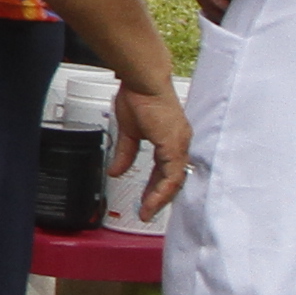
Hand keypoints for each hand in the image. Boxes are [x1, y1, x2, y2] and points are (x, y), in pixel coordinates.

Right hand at [113, 78, 192, 211]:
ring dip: (160, 198)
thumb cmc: (138, 96)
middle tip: (147, 212)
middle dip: (159, 198)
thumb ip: (125, 154)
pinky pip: (172, 175)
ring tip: (147, 211)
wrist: (143, 81)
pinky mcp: (174, 146)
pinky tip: (151, 199)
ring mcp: (179, 145)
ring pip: (175, 181)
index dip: (156, 187)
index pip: (167, 171)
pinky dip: (162, 190)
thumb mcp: (129, 132)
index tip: (146, 200)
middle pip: (174, 179)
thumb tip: (115, 171)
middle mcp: (180, 144)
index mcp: (171, 140)